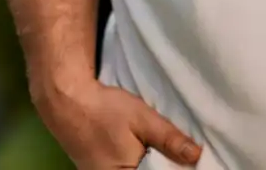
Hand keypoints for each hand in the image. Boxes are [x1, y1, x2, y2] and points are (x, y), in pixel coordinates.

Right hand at [35, 75, 203, 168]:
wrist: (69, 102)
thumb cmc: (106, 110)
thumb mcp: (143, 120)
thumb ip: (169, 139)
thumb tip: (197, 156)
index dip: (173, 168)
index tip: (189, 161)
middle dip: (162, 166)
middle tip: (179, 153)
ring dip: (150, 164)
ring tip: (165, 151)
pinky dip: (138, 163)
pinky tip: (145, 151)